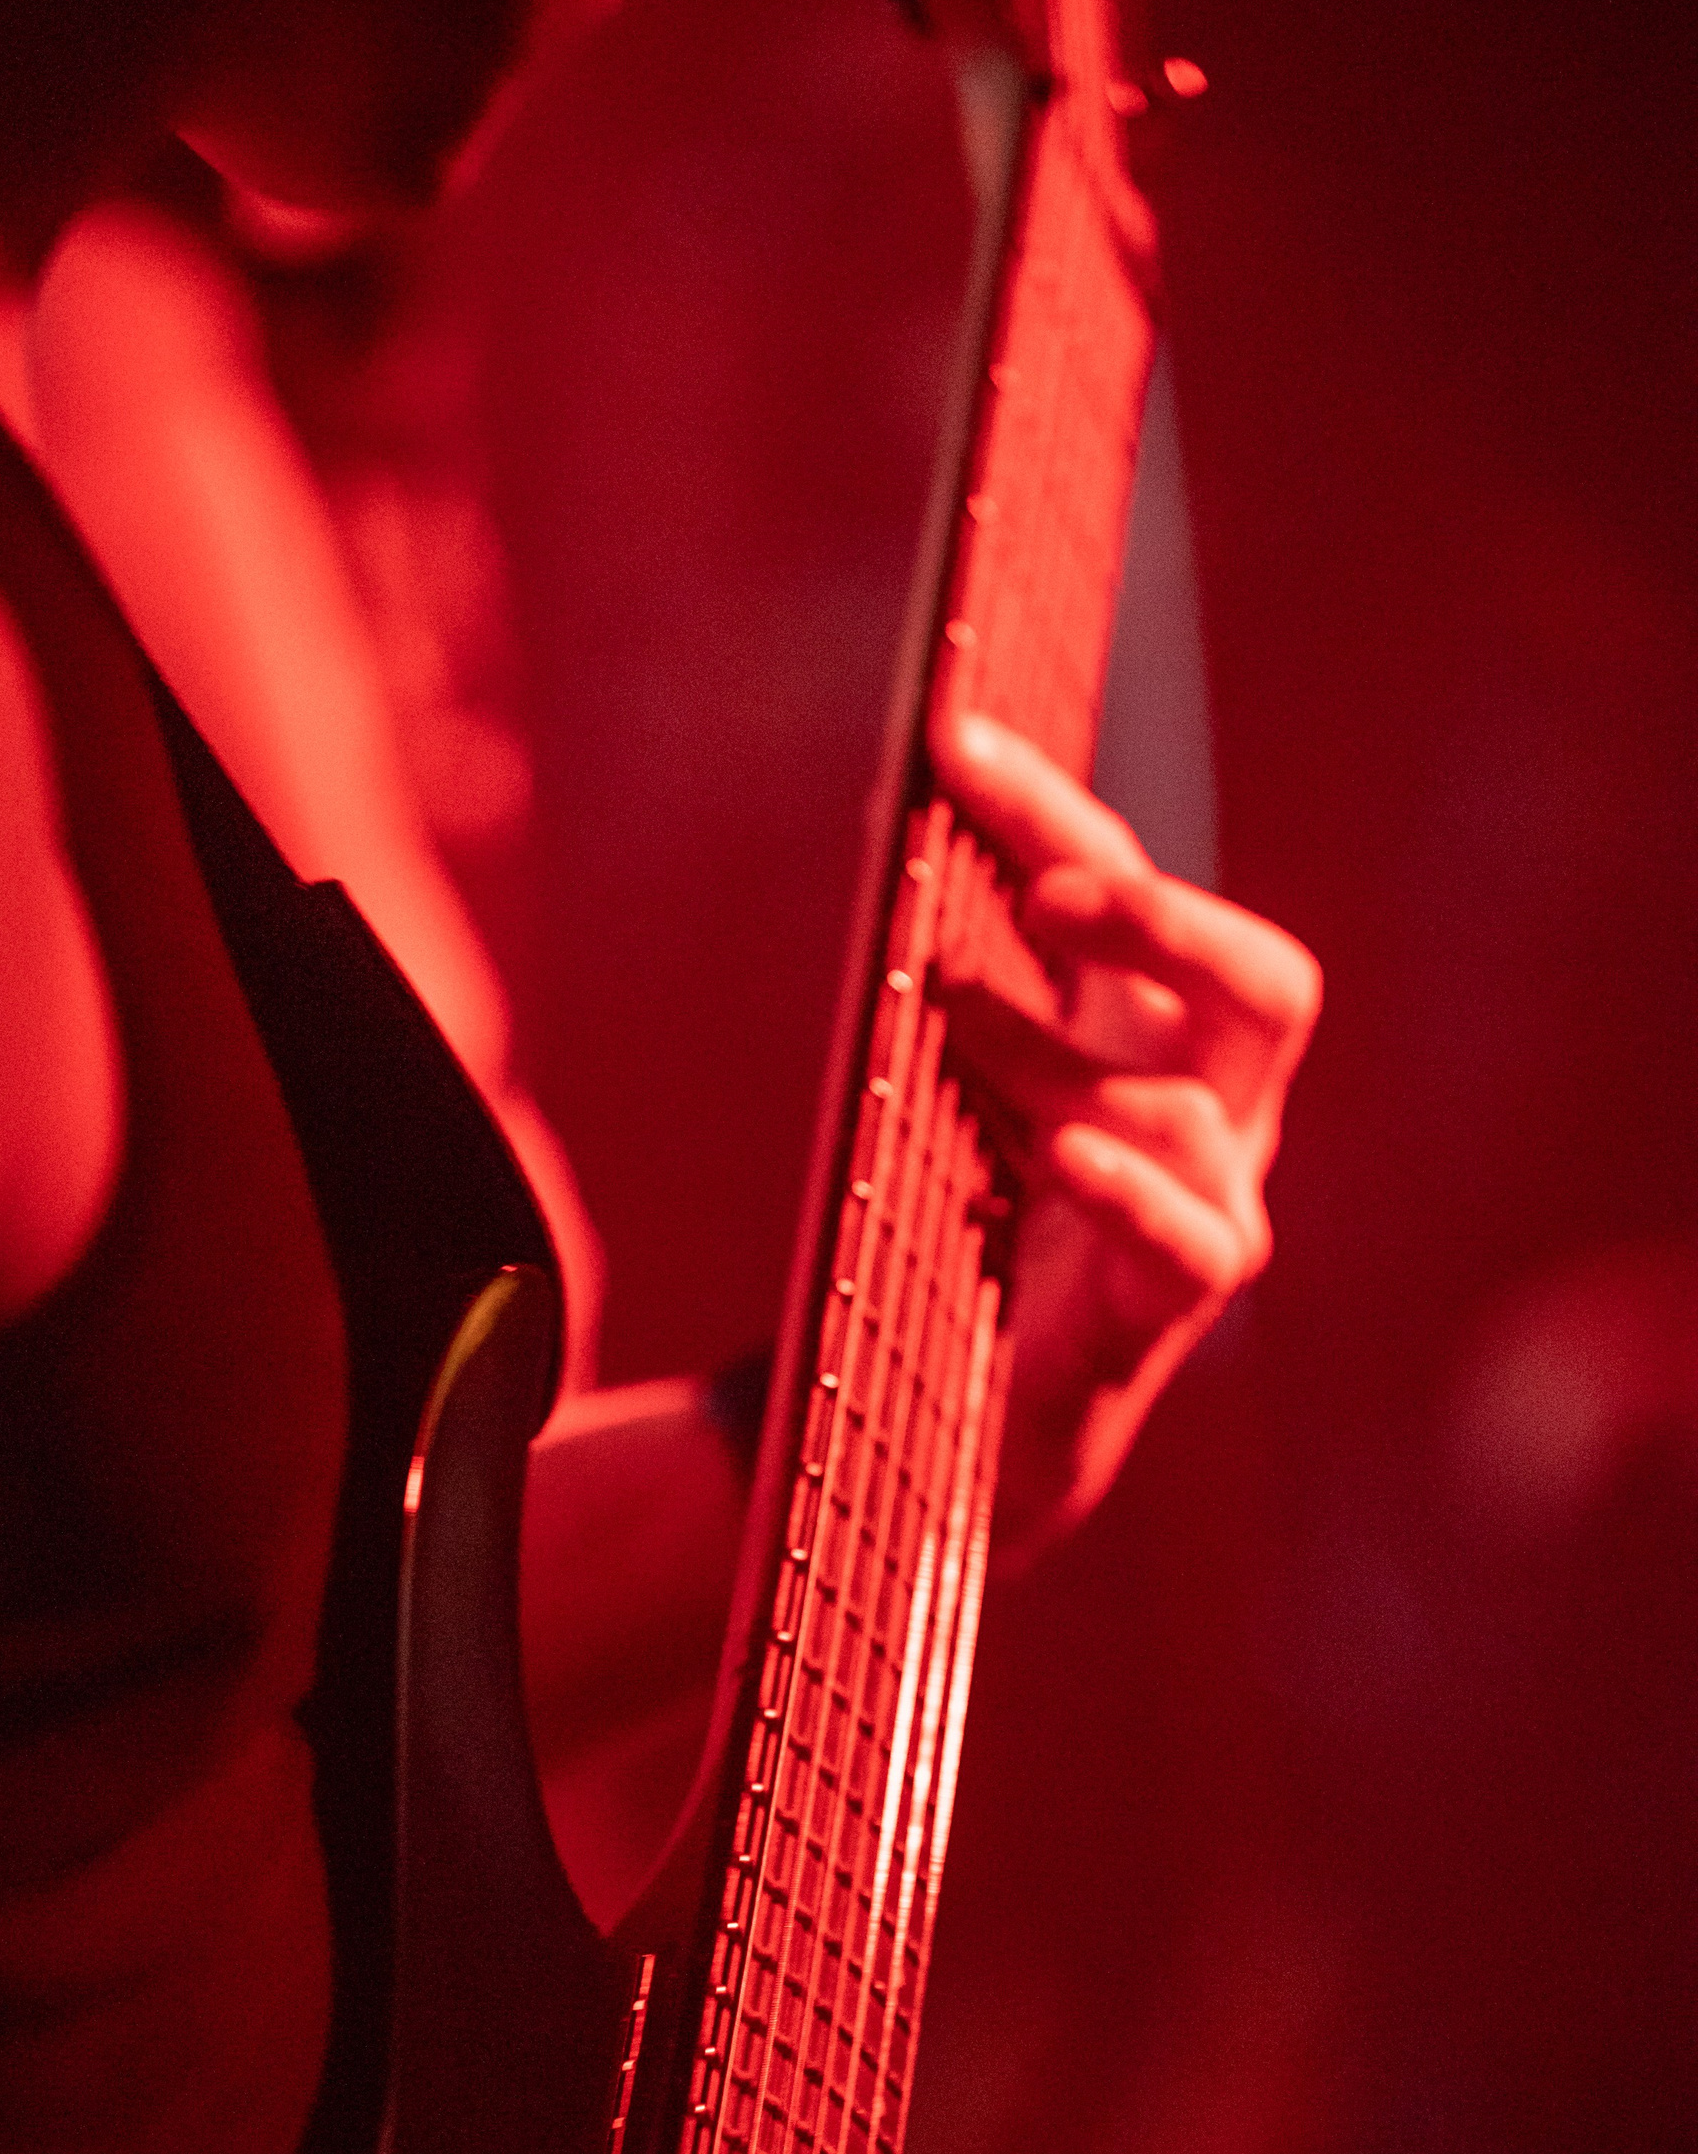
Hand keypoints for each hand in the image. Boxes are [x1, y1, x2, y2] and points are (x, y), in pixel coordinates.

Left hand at [933, 712, 1319, 1559]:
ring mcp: (1214, 1209)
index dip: (1048, 810)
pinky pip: (1194, 1241)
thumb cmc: (966, 1226)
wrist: (975, 1414)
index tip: (948, 739)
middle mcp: (1215, 1110)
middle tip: (1045, 895)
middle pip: (1266, 985)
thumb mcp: (947, 1083)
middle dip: (1164, 924)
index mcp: (1154, 1031)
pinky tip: (1062, 1152)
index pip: (1128, 889)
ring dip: (1062, 1060)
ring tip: (952, 1030)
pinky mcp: (1174, 1309)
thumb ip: (942, 977)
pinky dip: (1132, 1190)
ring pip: (1196, 1110)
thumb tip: (887, 830)